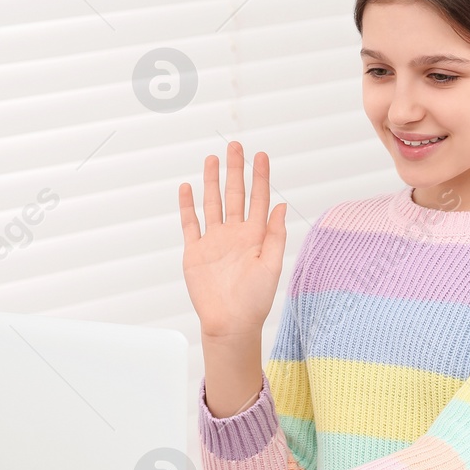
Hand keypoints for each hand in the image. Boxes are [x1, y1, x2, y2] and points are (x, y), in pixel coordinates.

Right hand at [178, 141, 287, 341]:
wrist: (230, 323)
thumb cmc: (255, 301)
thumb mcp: (272, 266)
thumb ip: (275, 235)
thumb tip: (281, 206)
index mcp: (255, 236)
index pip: (259, 199)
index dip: (260, 177)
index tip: (261, 156)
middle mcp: (235, 234)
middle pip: (235, 194)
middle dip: (236, 170)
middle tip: (237, 146)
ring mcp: (214, 241)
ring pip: (212, 203)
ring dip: (212, 181)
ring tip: (213, 159)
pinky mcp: (195, 252)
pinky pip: (190, 223)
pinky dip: (188, 206)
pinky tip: (187, 188)